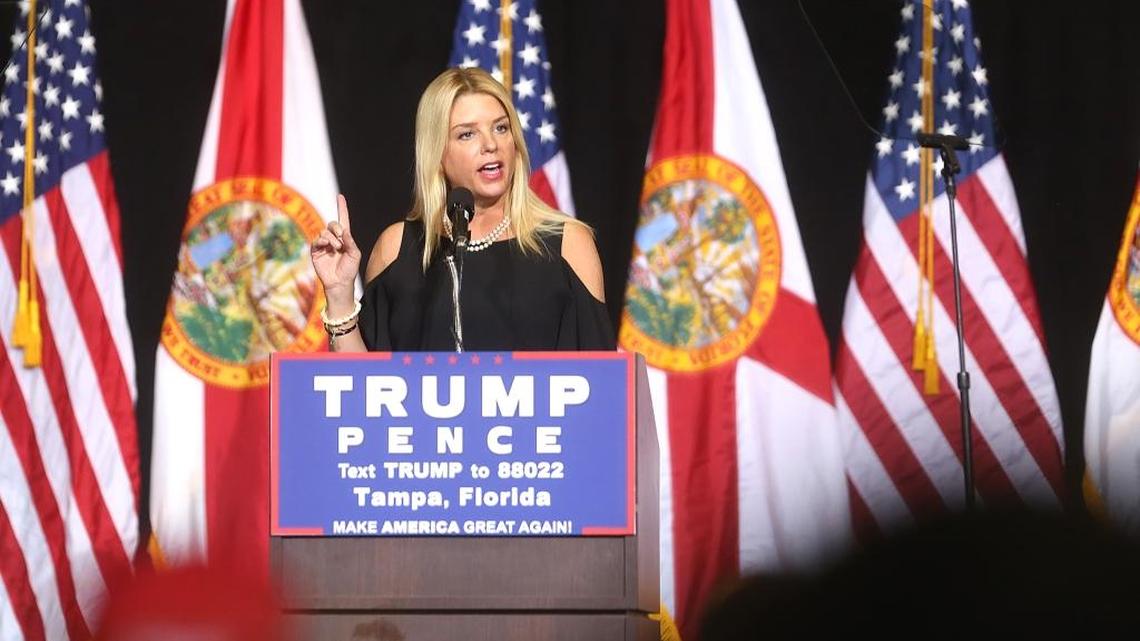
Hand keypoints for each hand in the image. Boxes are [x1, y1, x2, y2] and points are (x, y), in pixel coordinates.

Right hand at [311, 194, 360, 308]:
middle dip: (337, 228)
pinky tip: (327, 246)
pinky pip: (316, 240)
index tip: (340, 196)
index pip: (342, 219)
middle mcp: (333, 239)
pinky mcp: (315, 251)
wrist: (340, 283)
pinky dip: (322, 241)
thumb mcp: (355, 254)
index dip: (341, 208)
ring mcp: (324, 245)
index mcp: (344, 238)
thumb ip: (351, 241)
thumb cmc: (349, 270)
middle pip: (332, 224)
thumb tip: (344, 230)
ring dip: (331, 238)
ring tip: (336, 248)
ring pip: (324, 232)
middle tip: (342, 238)